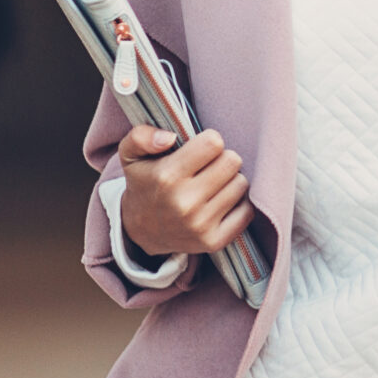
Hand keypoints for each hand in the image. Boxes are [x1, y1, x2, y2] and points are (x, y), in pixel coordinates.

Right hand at [117, 126, 252, 257]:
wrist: (141, 231)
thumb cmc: (144, 185)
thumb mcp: (131, 156)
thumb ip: (141, 136)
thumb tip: (169, 137)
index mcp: (167, 177)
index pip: (214, 143)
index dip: (209, 141)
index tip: (200, 150)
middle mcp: (185, 202)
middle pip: (233, 161)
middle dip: (222, 160)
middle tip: (208, 168)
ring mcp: (200, 224)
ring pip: (241, 184)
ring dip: (230, 181)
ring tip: (212, 185)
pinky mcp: (214, 241)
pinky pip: (246, 211)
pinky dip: (238, 204)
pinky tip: (219, 202)